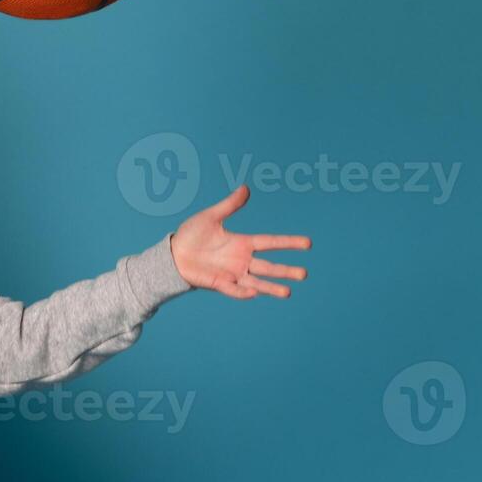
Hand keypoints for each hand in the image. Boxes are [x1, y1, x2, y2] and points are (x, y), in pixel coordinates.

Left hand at [170, 184, 310, 299]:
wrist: (173, 254)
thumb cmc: (192, 234)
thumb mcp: (211, 216)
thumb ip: (229, 205)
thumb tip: (246, 188)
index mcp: (243, 243)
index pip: (270, 242)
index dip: (289, 242)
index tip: (308, 243)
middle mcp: (242, 260)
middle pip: (268, 266)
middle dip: (286, 271)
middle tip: (304, 274)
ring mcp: (232, 273)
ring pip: (257, 282)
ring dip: (271, 288)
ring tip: (288, 292)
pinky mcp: (219, 284)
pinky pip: (233, 289)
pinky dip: (242, 292)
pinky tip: (254, 293)